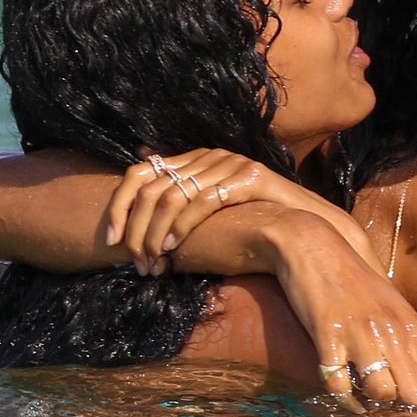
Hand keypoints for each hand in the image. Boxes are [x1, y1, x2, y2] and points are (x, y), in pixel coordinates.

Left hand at [108, 148, 375, 274]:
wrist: (306, 230)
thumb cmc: (254, 228)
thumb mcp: (207, 218)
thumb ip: (177, 213)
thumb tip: (139, 221)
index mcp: (194, 161)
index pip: (140, 172)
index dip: (119, 206)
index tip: (110, 240)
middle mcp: (209, 156)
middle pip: (151, 185)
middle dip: (136, 227)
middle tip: (132, 259)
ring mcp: (230, 163)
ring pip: (173, 195)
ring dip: (155, 232)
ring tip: (151, 260)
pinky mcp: (249, 178)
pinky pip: (203, 201)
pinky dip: (181, 227)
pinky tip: (172, 248)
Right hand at [273, 216, 416, 406]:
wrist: (316, 247)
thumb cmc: (354, 279)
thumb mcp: (393, 305)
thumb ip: (408, 336)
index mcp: (412, 327)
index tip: (407, 396)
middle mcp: (392, 333)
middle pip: (414, 396)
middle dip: (399, 404)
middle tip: (384, 396)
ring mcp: (360, 335)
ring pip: (382, 393)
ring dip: (370, 400)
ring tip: (362, 391)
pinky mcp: (328, 337)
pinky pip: (338, 385)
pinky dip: (340, 397)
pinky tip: (340, 392)